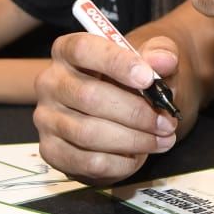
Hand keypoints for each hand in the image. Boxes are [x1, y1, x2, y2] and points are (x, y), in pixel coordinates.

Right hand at [34, 32, 179, 183]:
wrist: (124, 112)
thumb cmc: (135, 80)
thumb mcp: (151, 61)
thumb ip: (160, 54)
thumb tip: (164, 60)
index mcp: (68, 50)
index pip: (83, 50)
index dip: (116, 63)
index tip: (148, 78)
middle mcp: (50, 82)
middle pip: (88, 97)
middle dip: (135, 112)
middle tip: (167, 122)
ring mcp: (46, 118)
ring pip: (89, 133)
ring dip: (133, 140)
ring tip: (163, 140)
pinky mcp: (51, 151)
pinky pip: (87, 162)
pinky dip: (120, 163)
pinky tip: (138, 156)